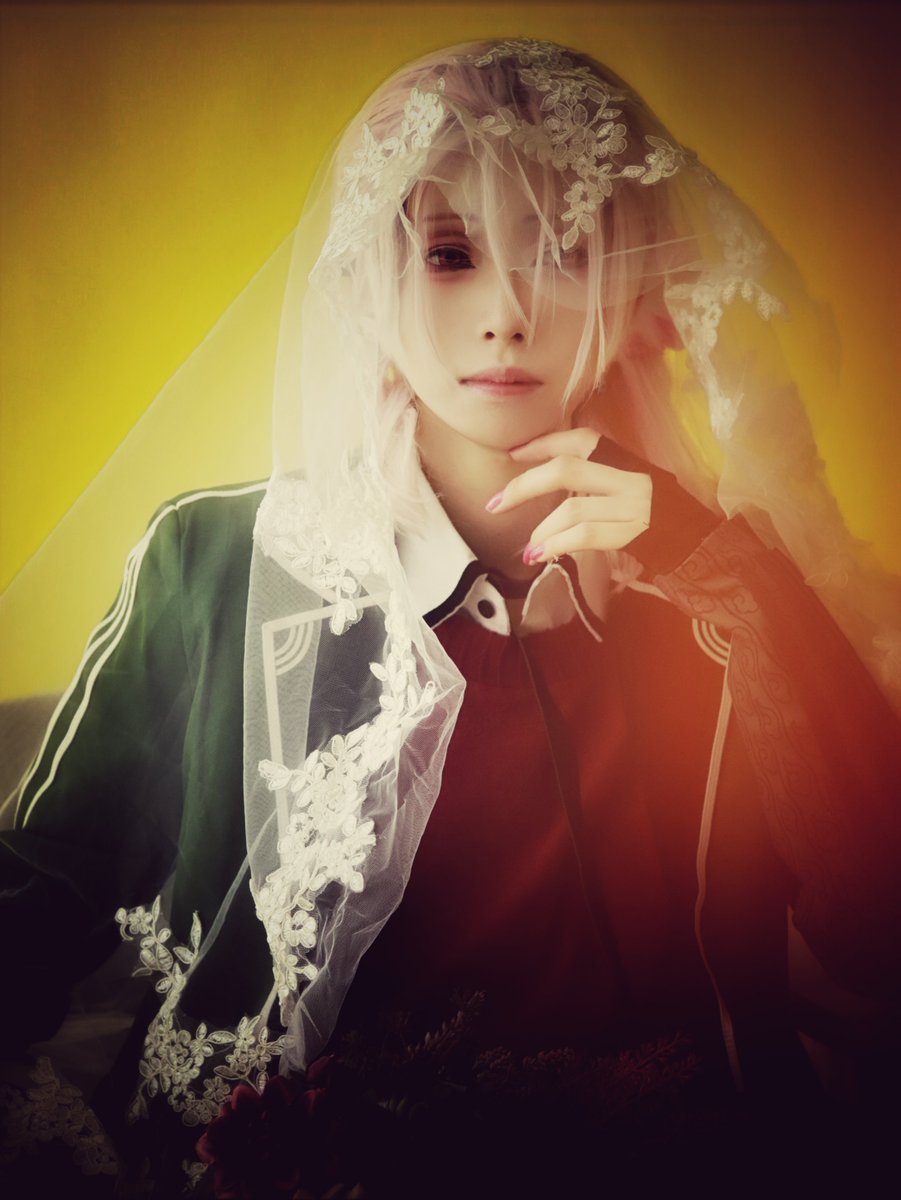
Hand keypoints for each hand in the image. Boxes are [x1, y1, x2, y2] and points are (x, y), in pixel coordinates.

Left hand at [485, 428, 652, 565]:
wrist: (694, 538)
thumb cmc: (650, 511)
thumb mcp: (622, 485)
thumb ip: (590, 478)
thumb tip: (536, 482)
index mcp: (623, 459)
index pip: (579, 440)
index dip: (543, 443)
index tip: (513, 453)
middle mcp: (629, 477)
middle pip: (566, 470)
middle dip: (525, 486)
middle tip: (496, 504)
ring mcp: (632, 506)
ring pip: (573, 509)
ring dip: (542, 530)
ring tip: (528, 548)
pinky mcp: (634, 533)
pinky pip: (585, 536)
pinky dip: (557, 545)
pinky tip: (540, 556)